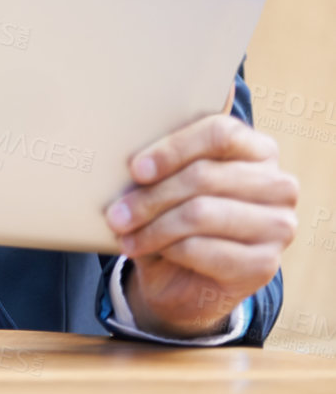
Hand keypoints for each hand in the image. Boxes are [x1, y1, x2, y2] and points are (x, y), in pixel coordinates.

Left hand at [105, 86, 297, 338]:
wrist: (182, 277)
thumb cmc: (173, 213)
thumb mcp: (168, 179)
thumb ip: (167, 152)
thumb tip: (150, 116)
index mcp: (258, 150)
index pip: (220, 133)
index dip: (173, 148)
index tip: (135, 169)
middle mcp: (278, 185)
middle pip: (204, 176)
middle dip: (150, 196)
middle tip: (115, 213)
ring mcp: (278, 226)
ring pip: (201, 213)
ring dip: (152, 225)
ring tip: (122, 232)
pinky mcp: (265, 265)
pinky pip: (203, 249)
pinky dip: (165, 248)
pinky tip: (144, 249)